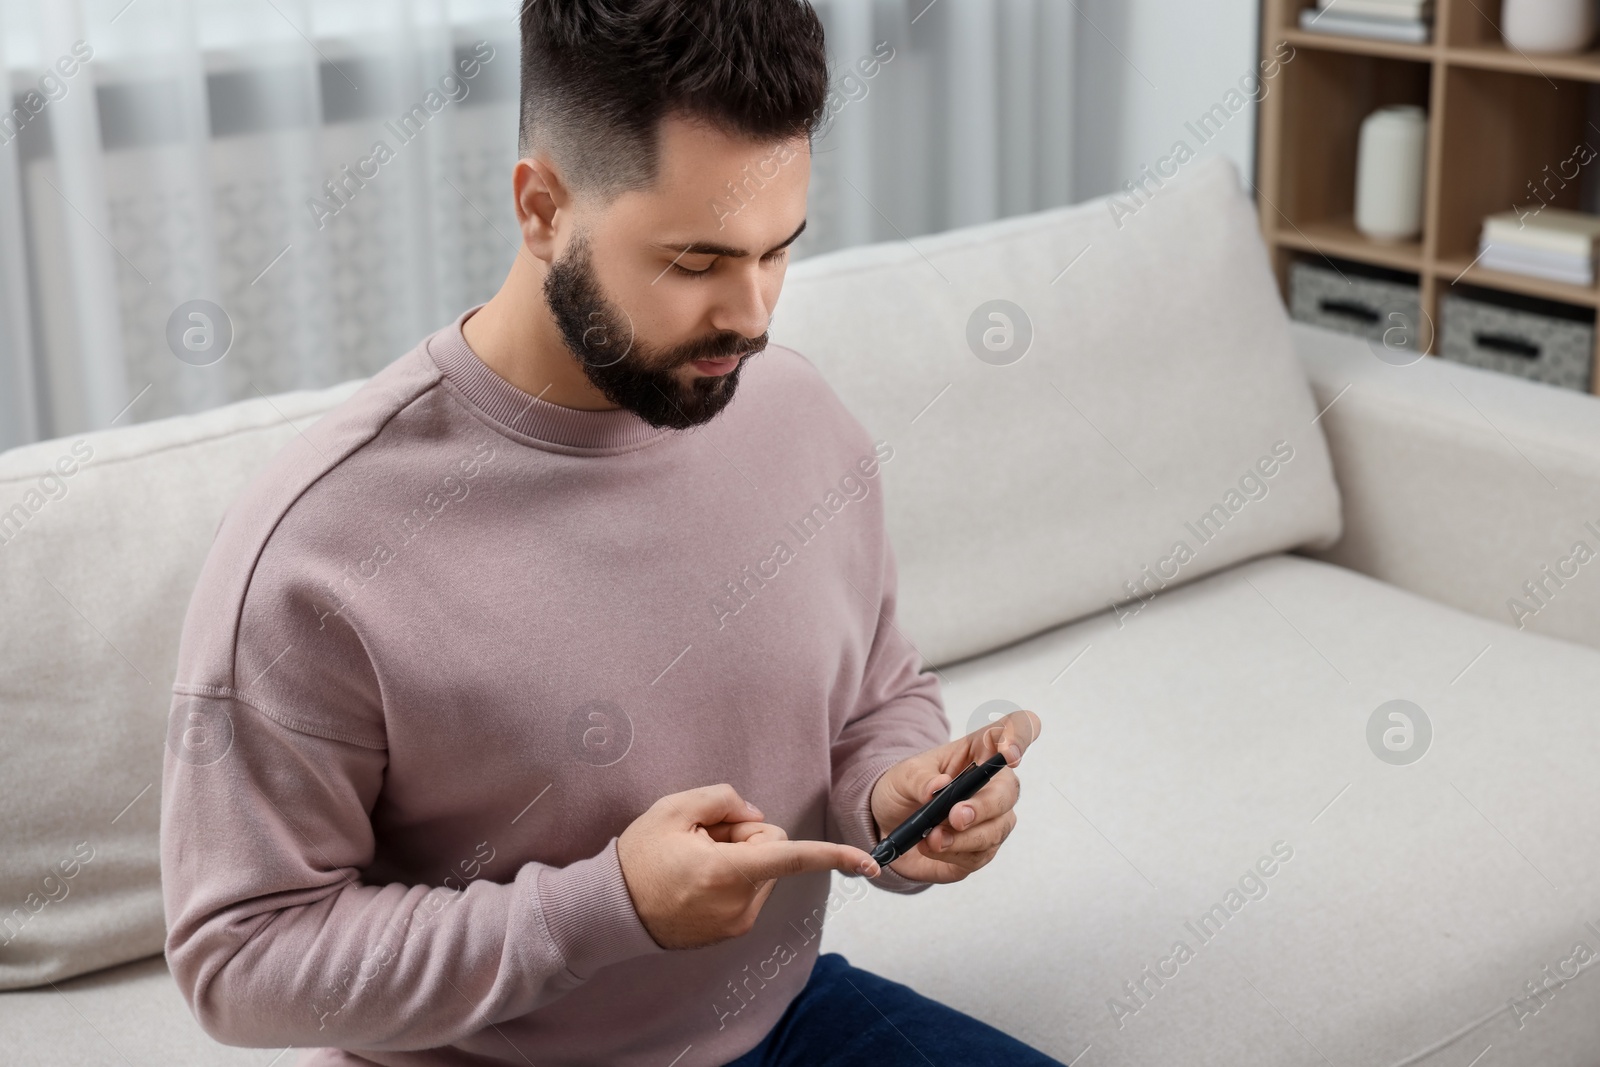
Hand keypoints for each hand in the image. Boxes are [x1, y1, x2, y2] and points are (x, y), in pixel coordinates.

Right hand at [617, 783, 880, 949]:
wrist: (611, 910)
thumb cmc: (639, 856)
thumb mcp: (674, 809)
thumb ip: (724, 799)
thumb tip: (755, 816)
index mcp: (726, 872)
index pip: (791, 857)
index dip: (834, 855)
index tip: (871, 864)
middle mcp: (738, 904)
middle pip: (772, 849)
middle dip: (748, 837)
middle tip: (704, 838)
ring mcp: (736, 923)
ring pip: (763, 871)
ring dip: (739, 859)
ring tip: (695, 861)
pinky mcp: (731, 932)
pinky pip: (749, 891)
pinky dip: (732, 879)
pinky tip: (696, 880)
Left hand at [868, 708, 1039, 884]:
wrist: (889, 825)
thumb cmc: (903, 790)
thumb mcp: (902, 776)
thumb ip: (919, 779)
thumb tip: (938, 786)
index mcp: (978, 750)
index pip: (1014, 730)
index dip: (1019, 736)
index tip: (1008, 754)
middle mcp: (993, 783)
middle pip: (1007, 791)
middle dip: (983, 807)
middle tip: (956, 817)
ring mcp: (992, 818)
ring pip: (996, 830)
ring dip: (964, 838)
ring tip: (933, 838)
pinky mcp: (982, 848)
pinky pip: (979, 855)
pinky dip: (954, 854)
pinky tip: (932, 847)